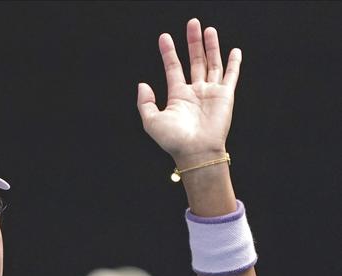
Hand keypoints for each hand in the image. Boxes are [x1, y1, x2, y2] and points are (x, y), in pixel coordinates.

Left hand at [137, 18, 241, 166]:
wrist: (195, 151)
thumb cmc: (173, 140)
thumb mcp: (151, 121)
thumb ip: (144, 102)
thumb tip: (142, 83)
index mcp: (178, 95)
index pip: (173, 67)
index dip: (168, 52)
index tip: (164, 37)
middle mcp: (195, 91)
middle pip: (194, 60)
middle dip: (192, 42)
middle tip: (192, 23)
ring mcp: (211, 92)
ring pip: (212, 63)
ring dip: (211, 46)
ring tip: (208, 30)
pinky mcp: (225, 96)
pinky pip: (231, 76)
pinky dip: (233, 63)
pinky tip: (234, 50)